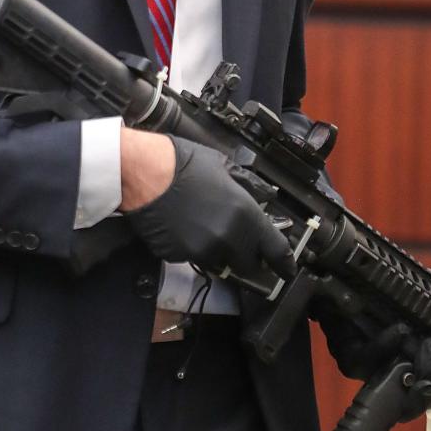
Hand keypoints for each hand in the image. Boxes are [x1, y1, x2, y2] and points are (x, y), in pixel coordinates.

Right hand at [122, 136, 295, 284]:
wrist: (143, 172)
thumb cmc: (184, 162)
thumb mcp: (224, 166)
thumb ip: (248, 187)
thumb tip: (265, 198)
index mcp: (244, 214)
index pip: (275, 250)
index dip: (284, 263)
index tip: (287, 269)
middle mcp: (227, 238)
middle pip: (248, 263)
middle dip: (247, 255)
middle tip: (240, 241)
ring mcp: (202, 250)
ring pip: (221, 263)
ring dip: (221, 253)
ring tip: (207, 229)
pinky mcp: (179, 256)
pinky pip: (195, 258)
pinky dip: (196, 248)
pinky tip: (186, 227)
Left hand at [315, 268, 430, 415]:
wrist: (348, 280)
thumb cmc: (391, 290)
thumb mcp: (429, 288)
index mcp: (421, 362)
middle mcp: (400, 372)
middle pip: (429, 401)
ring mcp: (376, 370)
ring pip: (401, 397)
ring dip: (424, 370)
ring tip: (428, 341)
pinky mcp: (352, 360)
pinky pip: (368, 363)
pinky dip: (386, 346)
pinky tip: (399, 330)